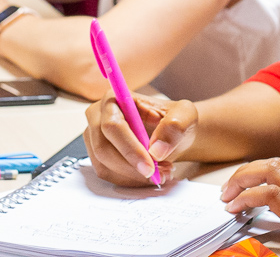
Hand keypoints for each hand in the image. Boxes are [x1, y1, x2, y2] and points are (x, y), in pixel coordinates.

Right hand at [84, 92, 198, 186]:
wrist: (172, 135)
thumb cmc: (174, 120)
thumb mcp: (185, 116)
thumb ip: (174, 127)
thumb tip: (156, 150)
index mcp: (114, 99)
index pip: (113, 126)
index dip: (129, 148)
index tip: (150, 167)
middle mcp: (98, 116)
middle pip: (103, 149)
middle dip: (132, 167)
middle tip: (160, 174)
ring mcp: (94, 137)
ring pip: (105, 166)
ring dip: (134, 176)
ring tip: (161, 171)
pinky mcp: (97, 156)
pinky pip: (109, 175)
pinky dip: (131, 180)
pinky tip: (150, 174)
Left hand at [219, 158, 279, 253]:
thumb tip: (272, 202)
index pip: (273, 165)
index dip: (252, 172)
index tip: (238, 185)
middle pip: (267, 163)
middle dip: (243, 173)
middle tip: (227, 189)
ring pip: (265, 170)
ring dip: (242, 180)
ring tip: (228, 195)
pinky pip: (266, 193)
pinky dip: (247, 197)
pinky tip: (238, 206)